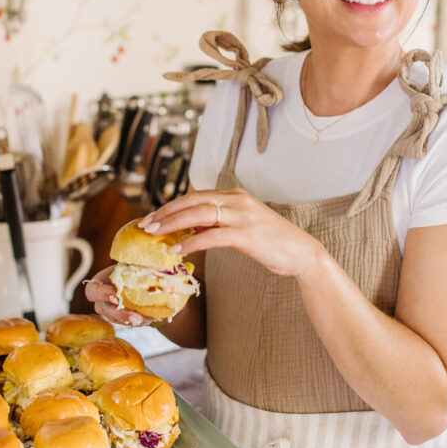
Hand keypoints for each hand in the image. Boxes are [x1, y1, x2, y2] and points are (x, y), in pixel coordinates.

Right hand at [84, 266, 152, 327]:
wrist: (133, 278)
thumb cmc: (128, 268)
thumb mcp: (129, 264)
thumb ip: (135, 265)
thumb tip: (152, 265)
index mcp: (98, 285)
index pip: (93, 291)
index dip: (103, 294)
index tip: (117, 296)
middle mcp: (101, 301)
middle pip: (107, 311)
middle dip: (123, 314)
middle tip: (137, 317)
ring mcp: (110, 312)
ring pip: (120, 320)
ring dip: (136, 320)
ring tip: (151, 318)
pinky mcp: (122, 319)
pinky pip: (130, 323)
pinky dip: (143, 320)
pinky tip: (156, 317)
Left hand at [140, 187, 325, 279]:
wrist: (302, 253)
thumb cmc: (272, 241)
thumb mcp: (242, 226)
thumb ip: (219, 223)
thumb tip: (191, 229)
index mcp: (234, 194)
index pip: (195, 196)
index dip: (171, 206)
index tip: (153, 217)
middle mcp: (236, 199)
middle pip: (192, 201)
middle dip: (166, 213)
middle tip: (145, 225)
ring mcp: (242, 215)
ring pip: (198, 215)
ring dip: (172, 224)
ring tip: (153, 235)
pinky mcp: (245, 234)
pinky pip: (211, 236)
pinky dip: (190, 243)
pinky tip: (176, 251)